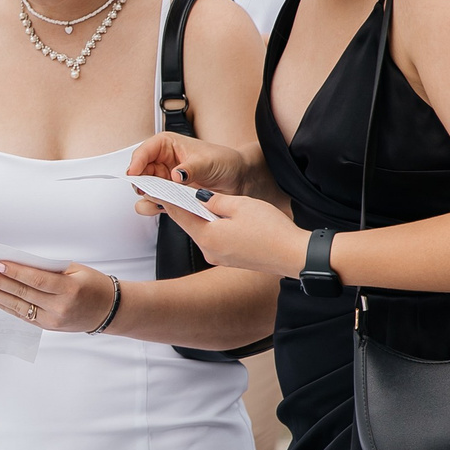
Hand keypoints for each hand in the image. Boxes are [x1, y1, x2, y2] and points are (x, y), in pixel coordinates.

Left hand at [0, 259, 117, 332]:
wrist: (109, 311)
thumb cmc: (93, 284)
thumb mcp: (75, 270)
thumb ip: (48, 268)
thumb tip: (17, 263)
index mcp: (69, 289)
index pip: (36, 279)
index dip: (14, 272)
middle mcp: (60, 307)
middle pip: (23, 293)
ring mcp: (53, 320)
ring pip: (19, 306)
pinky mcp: (48, 327)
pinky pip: (22, 315)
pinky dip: (5, 306)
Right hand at [123, 132, 252, 195]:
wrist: (238, 179)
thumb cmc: (224, 162)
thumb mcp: (208, 162)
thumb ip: (190, 168)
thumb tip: (175, 175)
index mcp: (168, 145)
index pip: (144, 152)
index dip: (136, 162)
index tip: (133, 174)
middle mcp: (163, 162)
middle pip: (140, 173)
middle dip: (141, 183)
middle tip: (148, 191)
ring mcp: (166, 180)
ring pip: (145, 190)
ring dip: (148, 197)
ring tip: (159, 200)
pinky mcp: (171, 196)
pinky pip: (155, 203)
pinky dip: (156, 207)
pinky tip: (166, 207)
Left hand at [145, 195, 310, 276]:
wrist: (295, 255)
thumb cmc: (271, 230)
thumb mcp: (240, 205)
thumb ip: (214, 201)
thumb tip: (199, 198)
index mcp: (207, 237)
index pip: (179, 214)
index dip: (167, 199)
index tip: (155, 188)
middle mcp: (209, 251)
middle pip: (189, 224)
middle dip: (182, 207)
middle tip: (172, 190)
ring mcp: (220, 258)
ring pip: (202, 232)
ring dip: (199, 217)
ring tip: (195, 200)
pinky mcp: (231, 260)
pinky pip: (215, 240)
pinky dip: (212, 227)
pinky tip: (217, 217)